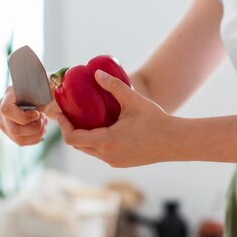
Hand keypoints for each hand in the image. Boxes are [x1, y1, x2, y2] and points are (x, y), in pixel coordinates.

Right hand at [0, 81, 60, 145]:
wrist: (41, 96)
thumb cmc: (45, 88)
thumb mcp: (48, 82)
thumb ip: (51, 80)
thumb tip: (56, 80)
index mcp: (8, 95)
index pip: (6, 111)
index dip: (23, 117)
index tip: (38, 114)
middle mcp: (1, 110)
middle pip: (14, 130)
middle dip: (35, 128)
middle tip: (44, 119)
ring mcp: (4, 123)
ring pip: (19, 139)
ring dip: (37, 133)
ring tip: (44, 123)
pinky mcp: (9, 132)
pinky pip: (21, 142)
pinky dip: (35, 138)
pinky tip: (40, 128)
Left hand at [57, 70, 177, 166]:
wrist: (175, 142)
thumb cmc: (156, 121)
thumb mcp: (133, 100)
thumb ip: (113, 86)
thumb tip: (96, 73)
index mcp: (107, 142)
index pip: (73, 139)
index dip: (64, 126)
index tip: (61, 113)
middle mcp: (107, 155)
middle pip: (79, 145)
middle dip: (71, 130)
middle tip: (68, 114)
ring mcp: (114, 161)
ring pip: (90, 151)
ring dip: (84, 137)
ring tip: (83, 120)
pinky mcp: (121, 163)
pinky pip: (101, 154)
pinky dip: (96, 142)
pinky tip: (101, 129)